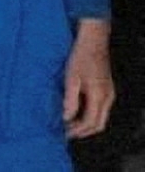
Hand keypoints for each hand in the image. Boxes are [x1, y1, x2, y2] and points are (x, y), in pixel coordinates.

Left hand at [64, 18, 113, 138]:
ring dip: (86, 124)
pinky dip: (90, 115)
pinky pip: (100, 109)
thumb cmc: (80, 56)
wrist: (93, 41)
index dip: (77, 130)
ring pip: (101, 118)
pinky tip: (77, 111)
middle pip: (98, 124)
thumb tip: (66, 117)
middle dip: (83, 131)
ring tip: (70, 124)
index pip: (90, 123)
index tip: (64, 133)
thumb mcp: (71, 77)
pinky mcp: (107, 89)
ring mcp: (109, 93)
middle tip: (66, 133)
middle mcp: (107, 97)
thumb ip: (70, 99)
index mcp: (99, 96)